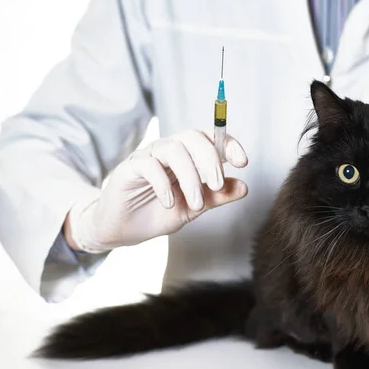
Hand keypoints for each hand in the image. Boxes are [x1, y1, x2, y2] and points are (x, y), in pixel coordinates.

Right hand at [64, 129, 247, 252]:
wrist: (124, 231)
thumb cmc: (158, 213)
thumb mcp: (194, 208)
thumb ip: (217, 197)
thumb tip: (244, 187)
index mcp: (187, 156)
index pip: (209, 138)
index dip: (227, 143)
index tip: (243, 162)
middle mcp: (169, 151)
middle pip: (192, 137)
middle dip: (210, 160)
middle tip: (217, 186)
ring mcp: (148, 157)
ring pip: (173, 149)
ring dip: (190, 176)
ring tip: (195, 203)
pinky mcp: (130, 168)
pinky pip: (148, 165)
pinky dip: (163, 184)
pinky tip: (170, 202)